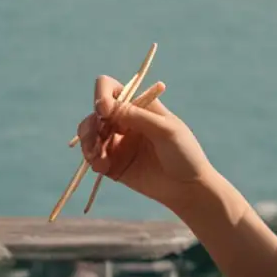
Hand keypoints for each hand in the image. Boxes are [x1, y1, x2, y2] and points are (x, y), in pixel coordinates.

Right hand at [75, 75, 216, 210]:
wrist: (188, 188)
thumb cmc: (184, 153)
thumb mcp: (165, 131)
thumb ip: (137, 116)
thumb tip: (105, 105)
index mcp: (138, 105)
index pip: (110, 89)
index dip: (102, 95)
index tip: (105, 111)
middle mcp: (124, 121)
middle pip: (94, 113)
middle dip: (91, 125)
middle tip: (98, 140)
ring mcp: (117, 142)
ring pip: (88, 134)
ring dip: (88, 143)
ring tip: (99, 158)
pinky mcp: (113, 164)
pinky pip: (93, 158)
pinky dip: (93, 160)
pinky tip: (103, 167)